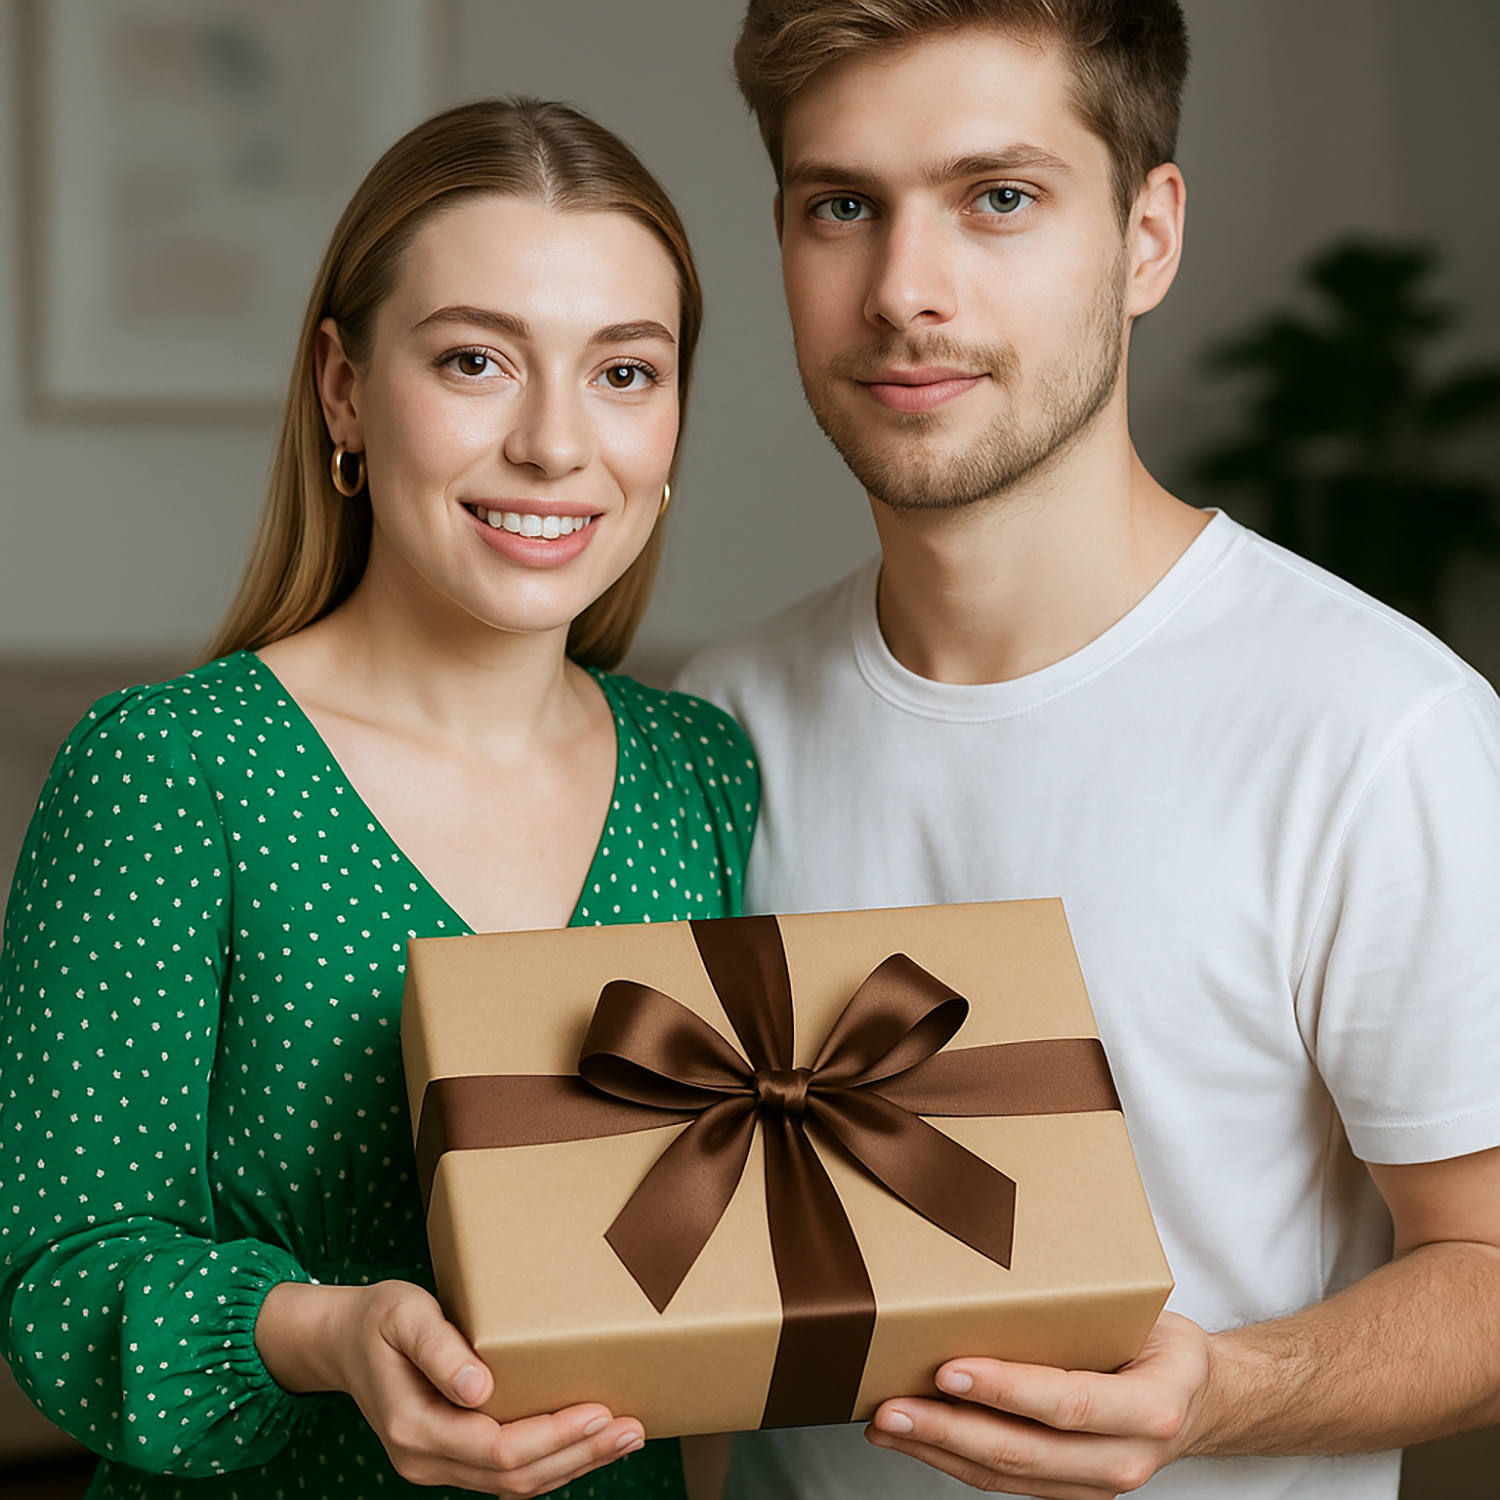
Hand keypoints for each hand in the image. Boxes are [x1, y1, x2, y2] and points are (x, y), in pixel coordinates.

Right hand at [257, 1279, 644, 1495]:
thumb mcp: (404, 1315)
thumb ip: (439, 1349)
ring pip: (515, 1484)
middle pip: (514, 1477)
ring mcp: (437, 1464)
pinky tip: (586, 1442)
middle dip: (579, 1456)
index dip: (552, 1436)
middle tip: (632, 1430)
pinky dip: (551, 1461)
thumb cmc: (378, 1317)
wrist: (341, 1340)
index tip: (599, 1411)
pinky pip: (507, 1473)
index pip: (497, 1448)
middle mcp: (424, 1459)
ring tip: (625, 1438)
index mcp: (413, 1427)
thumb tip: (479, 1389)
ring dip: (573, 1464)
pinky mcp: (450, 1457)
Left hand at [864, 1311, 1212, 1497]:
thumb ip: (1082, 1307)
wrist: (1198, 1397)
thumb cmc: (1158, 1340)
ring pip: (1008, 1476)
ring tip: (885, 1423)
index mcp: (1151, 1407)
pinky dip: (954, 1459)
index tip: (946, 1369)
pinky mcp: (1071, 1491)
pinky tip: (915, 1437)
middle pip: (1026, 1451)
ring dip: (938, 1450)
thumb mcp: (1139, 1314)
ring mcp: (1098, 1485)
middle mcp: (1127, 1458)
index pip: (1066, 1402)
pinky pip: (1007, 1482)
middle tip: (890, 1406)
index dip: (1003, 1389)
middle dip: (948, 1430)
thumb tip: (992, 1261)